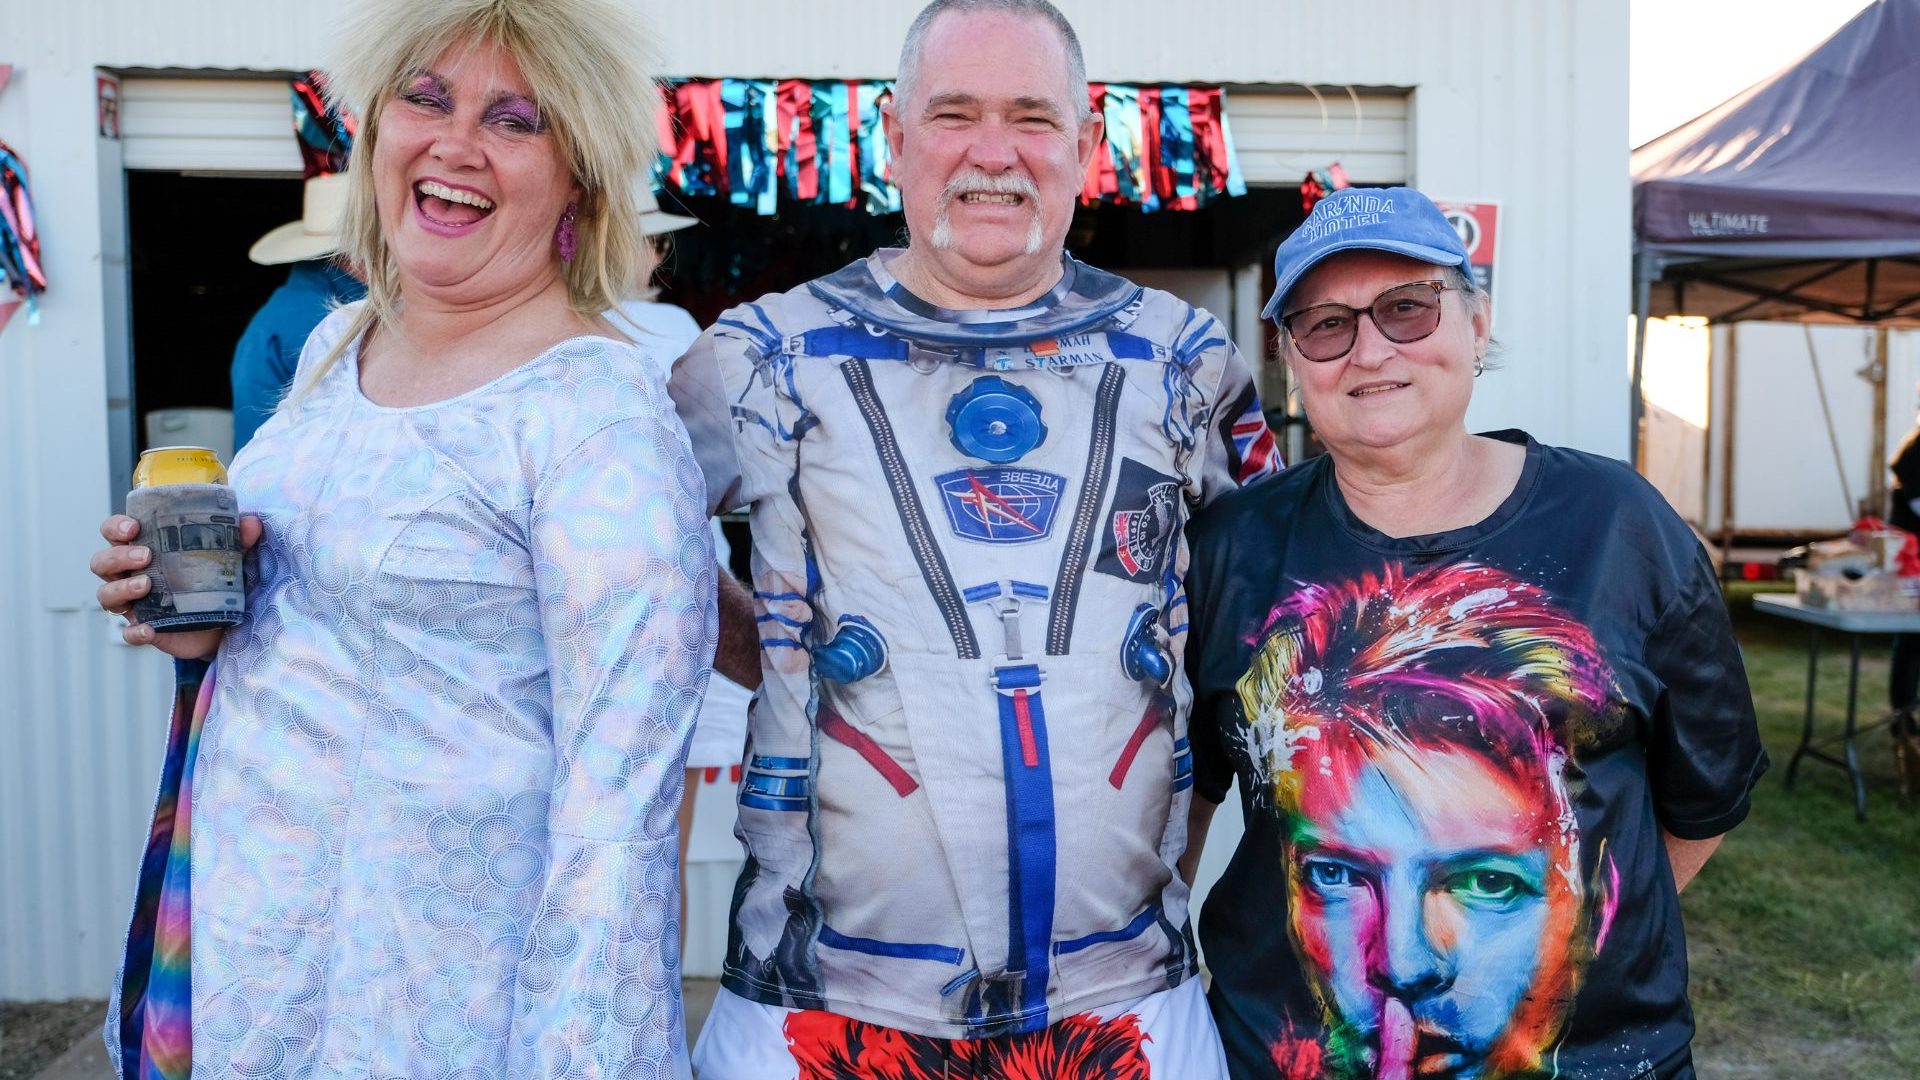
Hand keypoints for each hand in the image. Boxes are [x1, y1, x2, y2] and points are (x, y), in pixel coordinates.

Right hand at [91, 513, 263, 657]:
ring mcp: (136, 603)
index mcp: (145, 549)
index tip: (134, 527)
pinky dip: (135, 632)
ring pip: (107, 595)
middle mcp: (132, 574)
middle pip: (103, 562)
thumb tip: (252, 522)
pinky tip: (150, 629)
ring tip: (146, 586)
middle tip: (146, 557)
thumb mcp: (228, 557)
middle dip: (118, 556)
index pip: (114, 533)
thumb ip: (239, 539)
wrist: (227, 624)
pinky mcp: (146, 629)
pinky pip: (128, 633)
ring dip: (121, 589)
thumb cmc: (215, 581)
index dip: (115, 528)